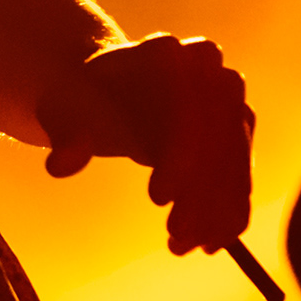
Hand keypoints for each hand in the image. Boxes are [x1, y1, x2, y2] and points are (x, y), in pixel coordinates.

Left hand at [34, 33, 255, 255]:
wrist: (103, 95)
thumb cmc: (80, 100)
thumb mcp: (62, 113)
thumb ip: (67, 135)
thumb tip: (61, 165)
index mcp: (163, 54)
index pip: (187, 100)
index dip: (179, 152)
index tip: (156, 198)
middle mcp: (207, 72)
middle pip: (222, 133)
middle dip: (203, 190)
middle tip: (173, 232)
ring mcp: (226, 101)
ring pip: (235, 159)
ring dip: (216, 208)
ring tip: (181, 246)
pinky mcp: (234, 132)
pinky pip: (239, 175)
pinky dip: (227, 212)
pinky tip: (206, 245)